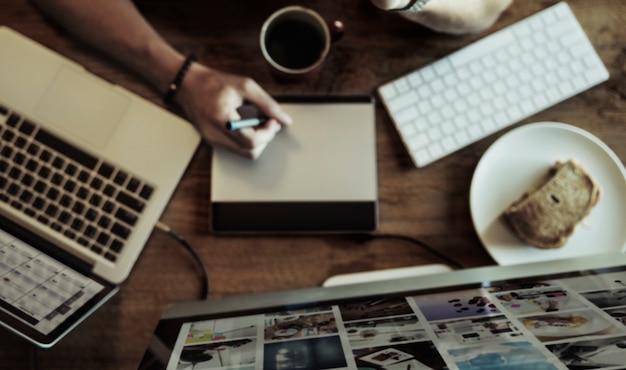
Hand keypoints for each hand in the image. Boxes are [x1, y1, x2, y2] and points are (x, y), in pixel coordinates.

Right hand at [176, 62, 292, 158]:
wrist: (187, 85)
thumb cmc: (214, 83)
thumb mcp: (245, 86)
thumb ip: (267, 104)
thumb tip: (285, 120)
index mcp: (223, 119)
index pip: (252, 142)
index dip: (268, 133)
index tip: (272, 120)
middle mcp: (216, 135)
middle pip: (250, 153)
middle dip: (265, 138)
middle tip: (267, 122)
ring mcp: (213, 140)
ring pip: (244, 153)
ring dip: (256, 140)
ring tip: (256, 121)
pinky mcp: (212, 141)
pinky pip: (235, 147)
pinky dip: (245, 138)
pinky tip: (245, 123)